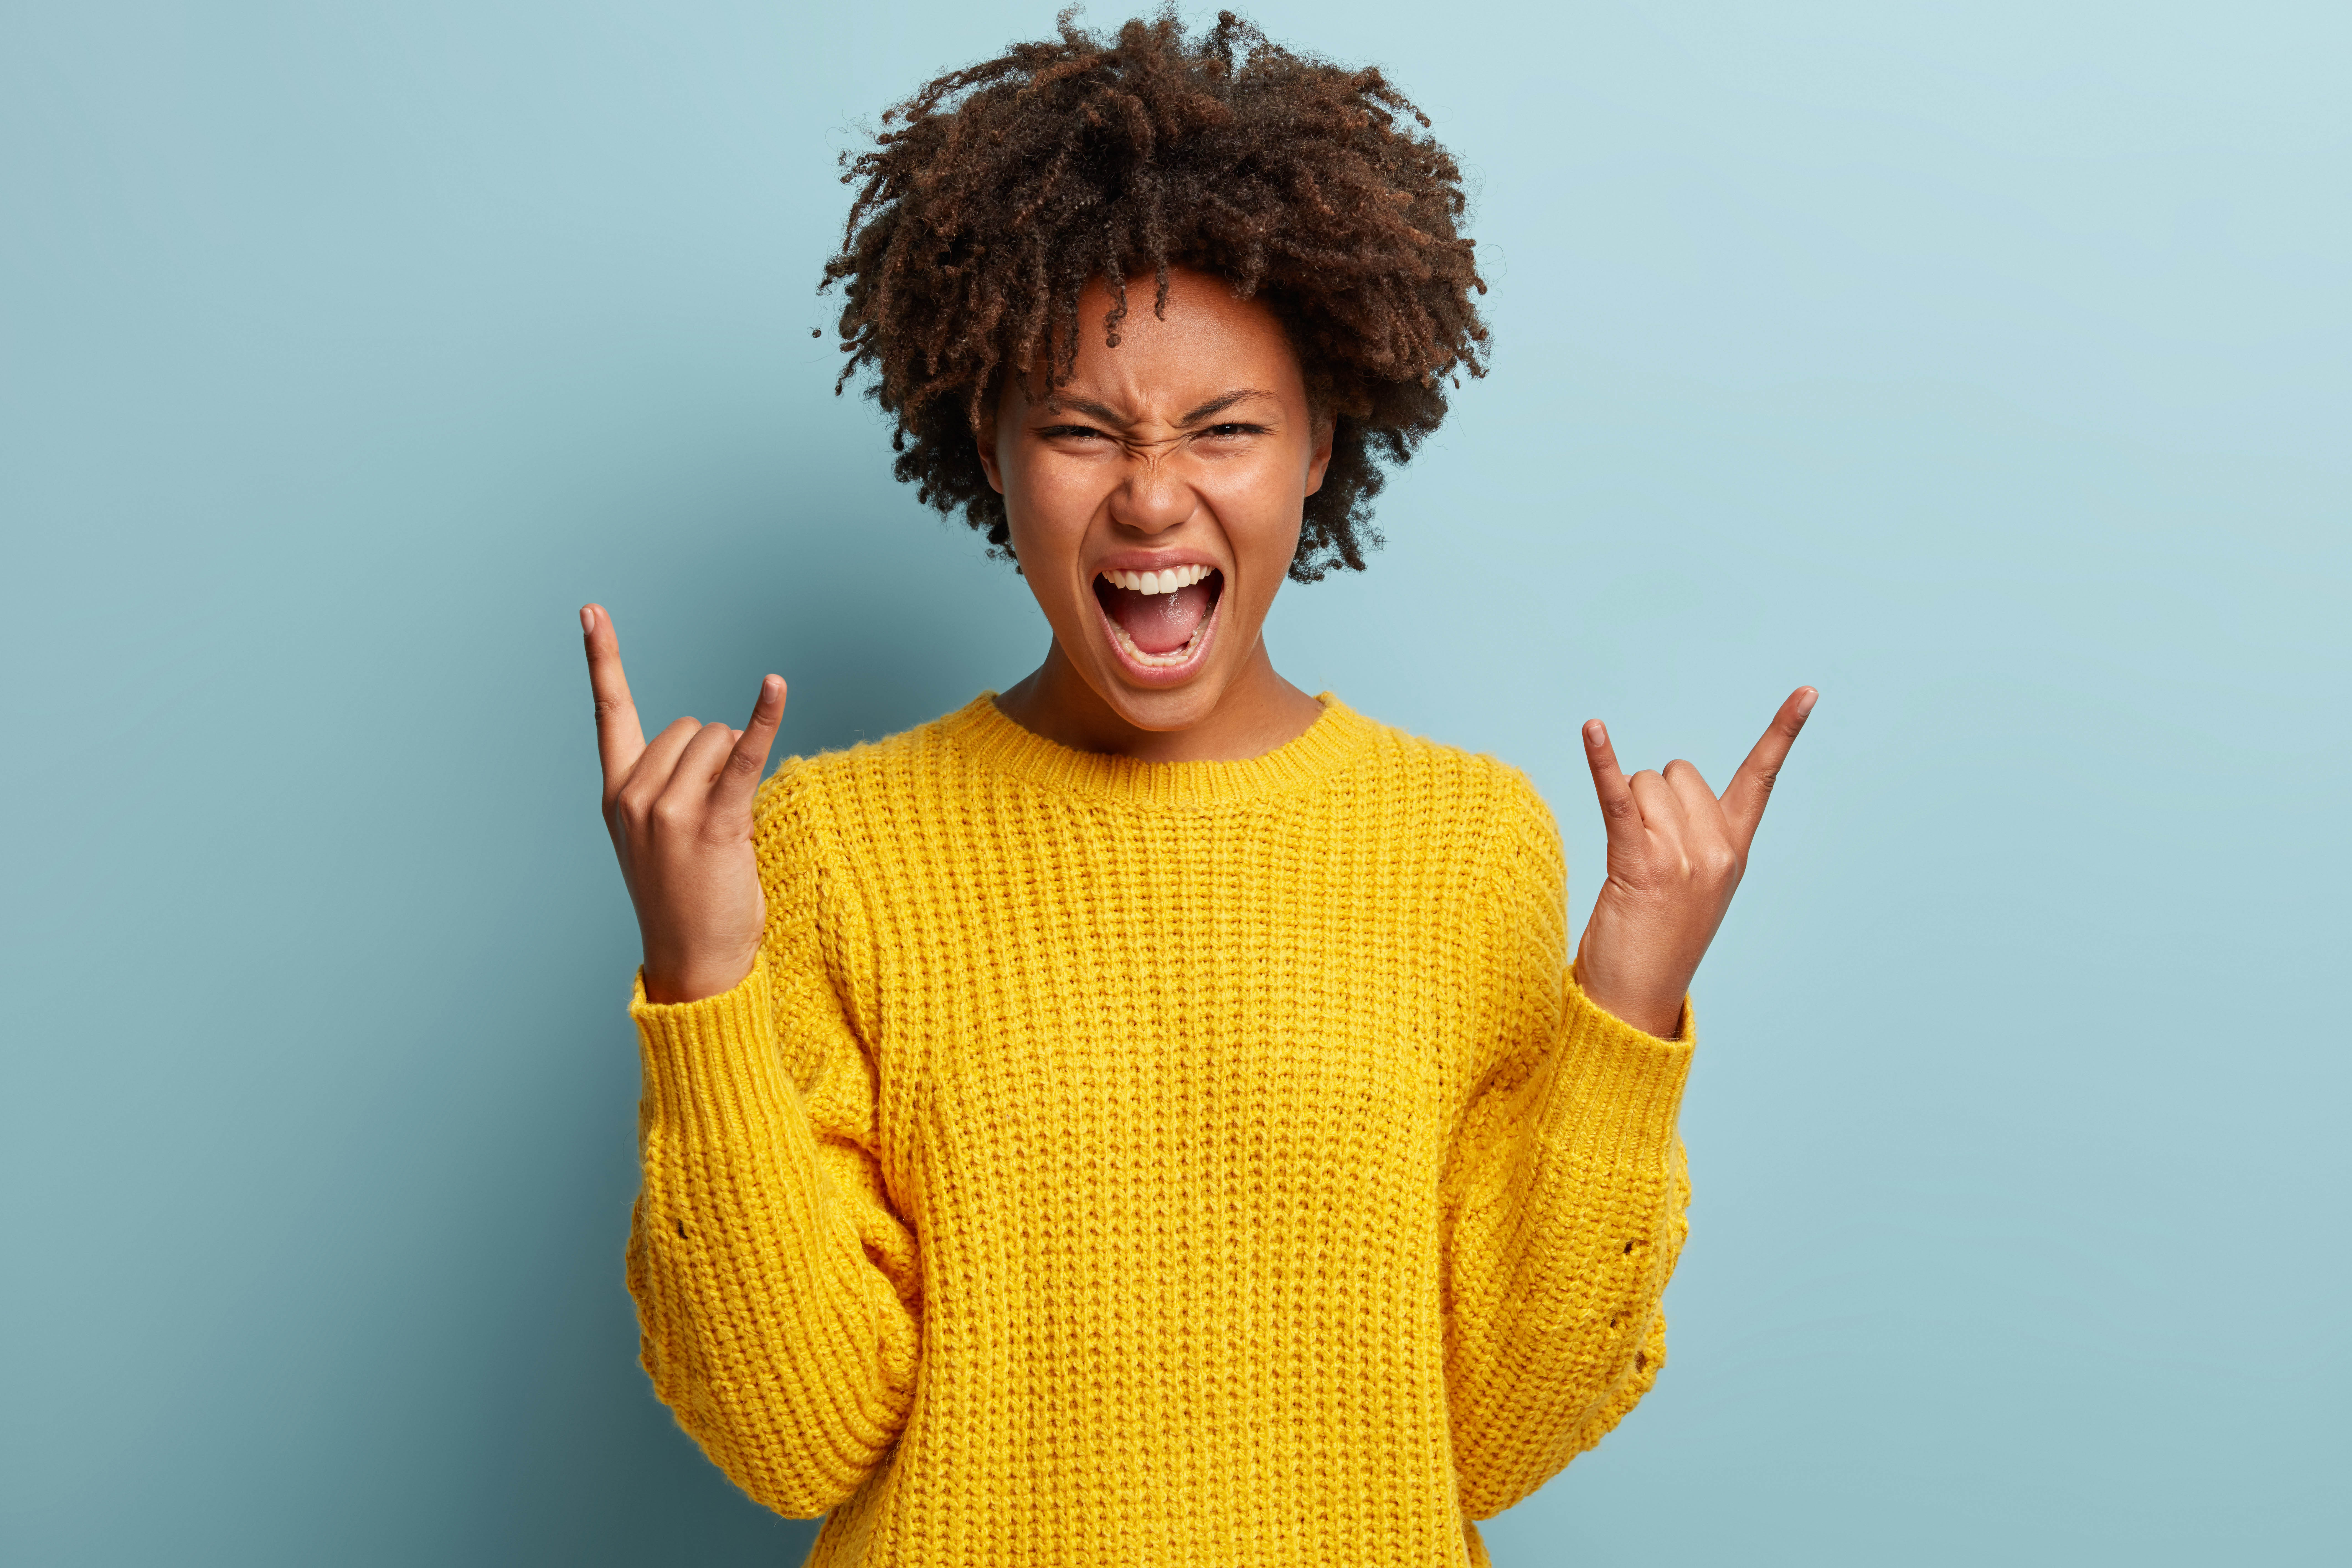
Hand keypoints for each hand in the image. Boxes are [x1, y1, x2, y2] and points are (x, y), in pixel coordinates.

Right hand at [582, 604, 786, 1004]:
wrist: (694, 964)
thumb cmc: (685, 897)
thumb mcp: (658, 836)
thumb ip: (669, 785)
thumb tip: (719, 737)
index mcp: (616, 794)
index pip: (609, 712)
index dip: (603, 658)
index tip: (592, 611)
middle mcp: (634, 795)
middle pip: (689, 726)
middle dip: (712, 753)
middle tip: (715, 812)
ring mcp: (669, 811)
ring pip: (716, 739)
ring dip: (736, 765)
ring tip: (730, 823)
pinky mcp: (712, 824)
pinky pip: (744, 757)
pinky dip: (765, 718)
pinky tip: (776, 685)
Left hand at [1572, 688, 1816, 1037]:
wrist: (1635, 1001)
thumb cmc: (1653, 943)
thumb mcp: (1689, 885)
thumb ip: (1690, 836)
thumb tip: (1660, 785)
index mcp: (1734, 852)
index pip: (1761, 778)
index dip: (1782, 732)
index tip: (1807, 692)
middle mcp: (1716, 849)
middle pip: (1678, 773)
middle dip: (1653, 797)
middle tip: (1643, 852)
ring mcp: (1683, 856)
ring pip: (1645, 784)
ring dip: (1626, 809)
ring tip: (1625, 865)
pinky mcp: (1640, 861)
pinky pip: (1618, 794)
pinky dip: (1601, 758)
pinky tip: (1592, 728)